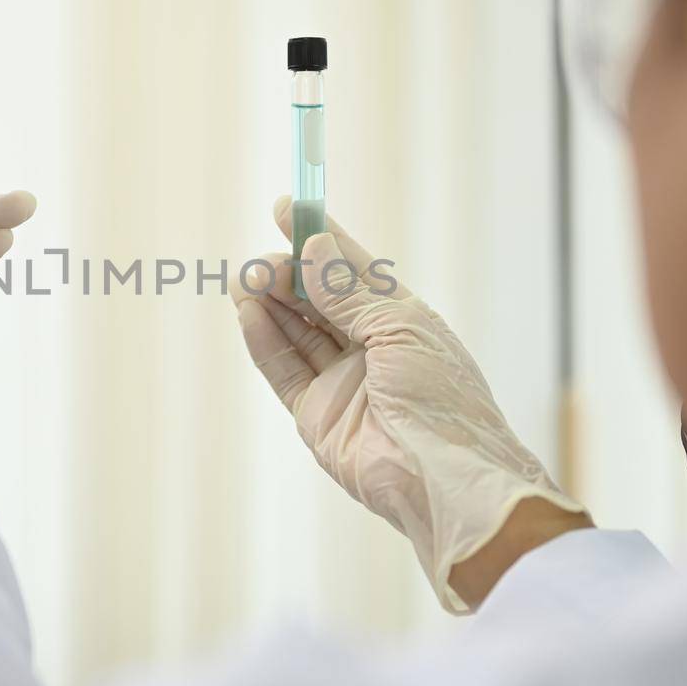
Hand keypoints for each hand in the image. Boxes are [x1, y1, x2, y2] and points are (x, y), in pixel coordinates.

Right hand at [231, 197, 588, 612]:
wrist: (441, 477)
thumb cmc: (440, 399)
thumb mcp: (400, 328)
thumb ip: (349, 292)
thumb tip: (312, 249)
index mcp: (403, 321)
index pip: (354, 270)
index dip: (321, 239)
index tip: (287, 208)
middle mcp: (372, 348)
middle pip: (318, 299)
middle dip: (289, 273)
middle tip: (262, 258)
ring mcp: (342, 382)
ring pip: (297, 330)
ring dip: (270, 302)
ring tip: (245, 278)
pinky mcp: (316, 414)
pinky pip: (283, 368)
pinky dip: (264, 339)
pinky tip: (248, 312)